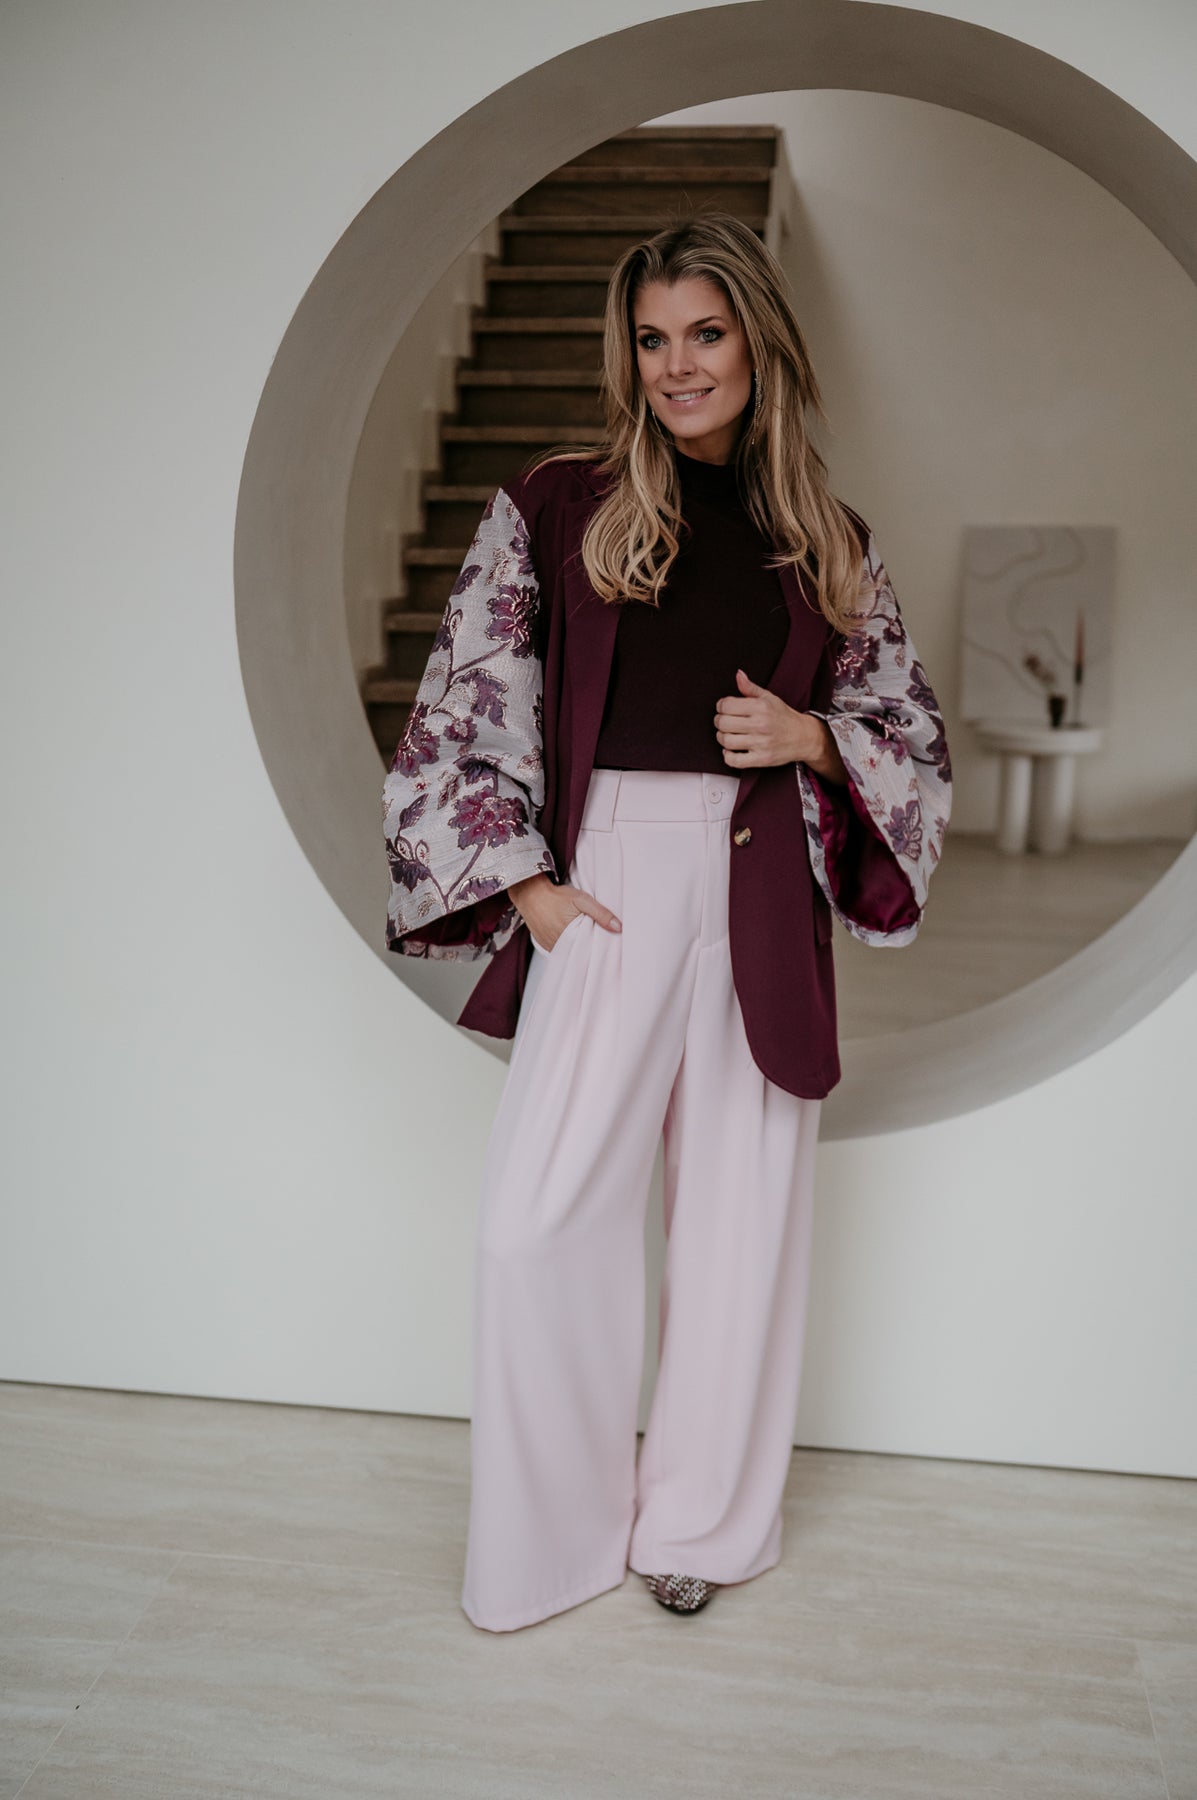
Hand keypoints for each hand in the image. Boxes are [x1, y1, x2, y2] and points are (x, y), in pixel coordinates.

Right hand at [508, 873, 621, 952]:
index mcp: (571, 937)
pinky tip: (571, 936)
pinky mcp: (544, 945)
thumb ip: (601, 913)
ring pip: (570, 951)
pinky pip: (559, 949)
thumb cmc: (555, 896)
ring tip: (583, 935)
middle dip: (589, 946)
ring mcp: (550, 947)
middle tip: (596, 937)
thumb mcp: (582, 900)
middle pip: (580, 952)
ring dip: (577, 946)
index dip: (599, 947)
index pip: (590, 950)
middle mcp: (559, 946)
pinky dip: (566, 945)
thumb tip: (619, 927)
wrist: (530, 893)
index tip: (607, 943)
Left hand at [715, 669, 842, 774]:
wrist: (803, 737)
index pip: (726, 705)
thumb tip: (738, 675)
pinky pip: (734, 761)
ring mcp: (761, 743)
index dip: (721, 706)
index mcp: (761, 707)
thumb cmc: (784, 717)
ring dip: (722, 738)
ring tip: (728, 735)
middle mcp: (761, 724)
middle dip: (719, 721)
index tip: (724, 708)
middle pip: (723, 723)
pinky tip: (731, 750)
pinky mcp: (761, 759)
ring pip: (726, 741)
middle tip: (724, 721)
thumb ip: (750, 688)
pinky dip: (728, 756)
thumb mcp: (769, 698)